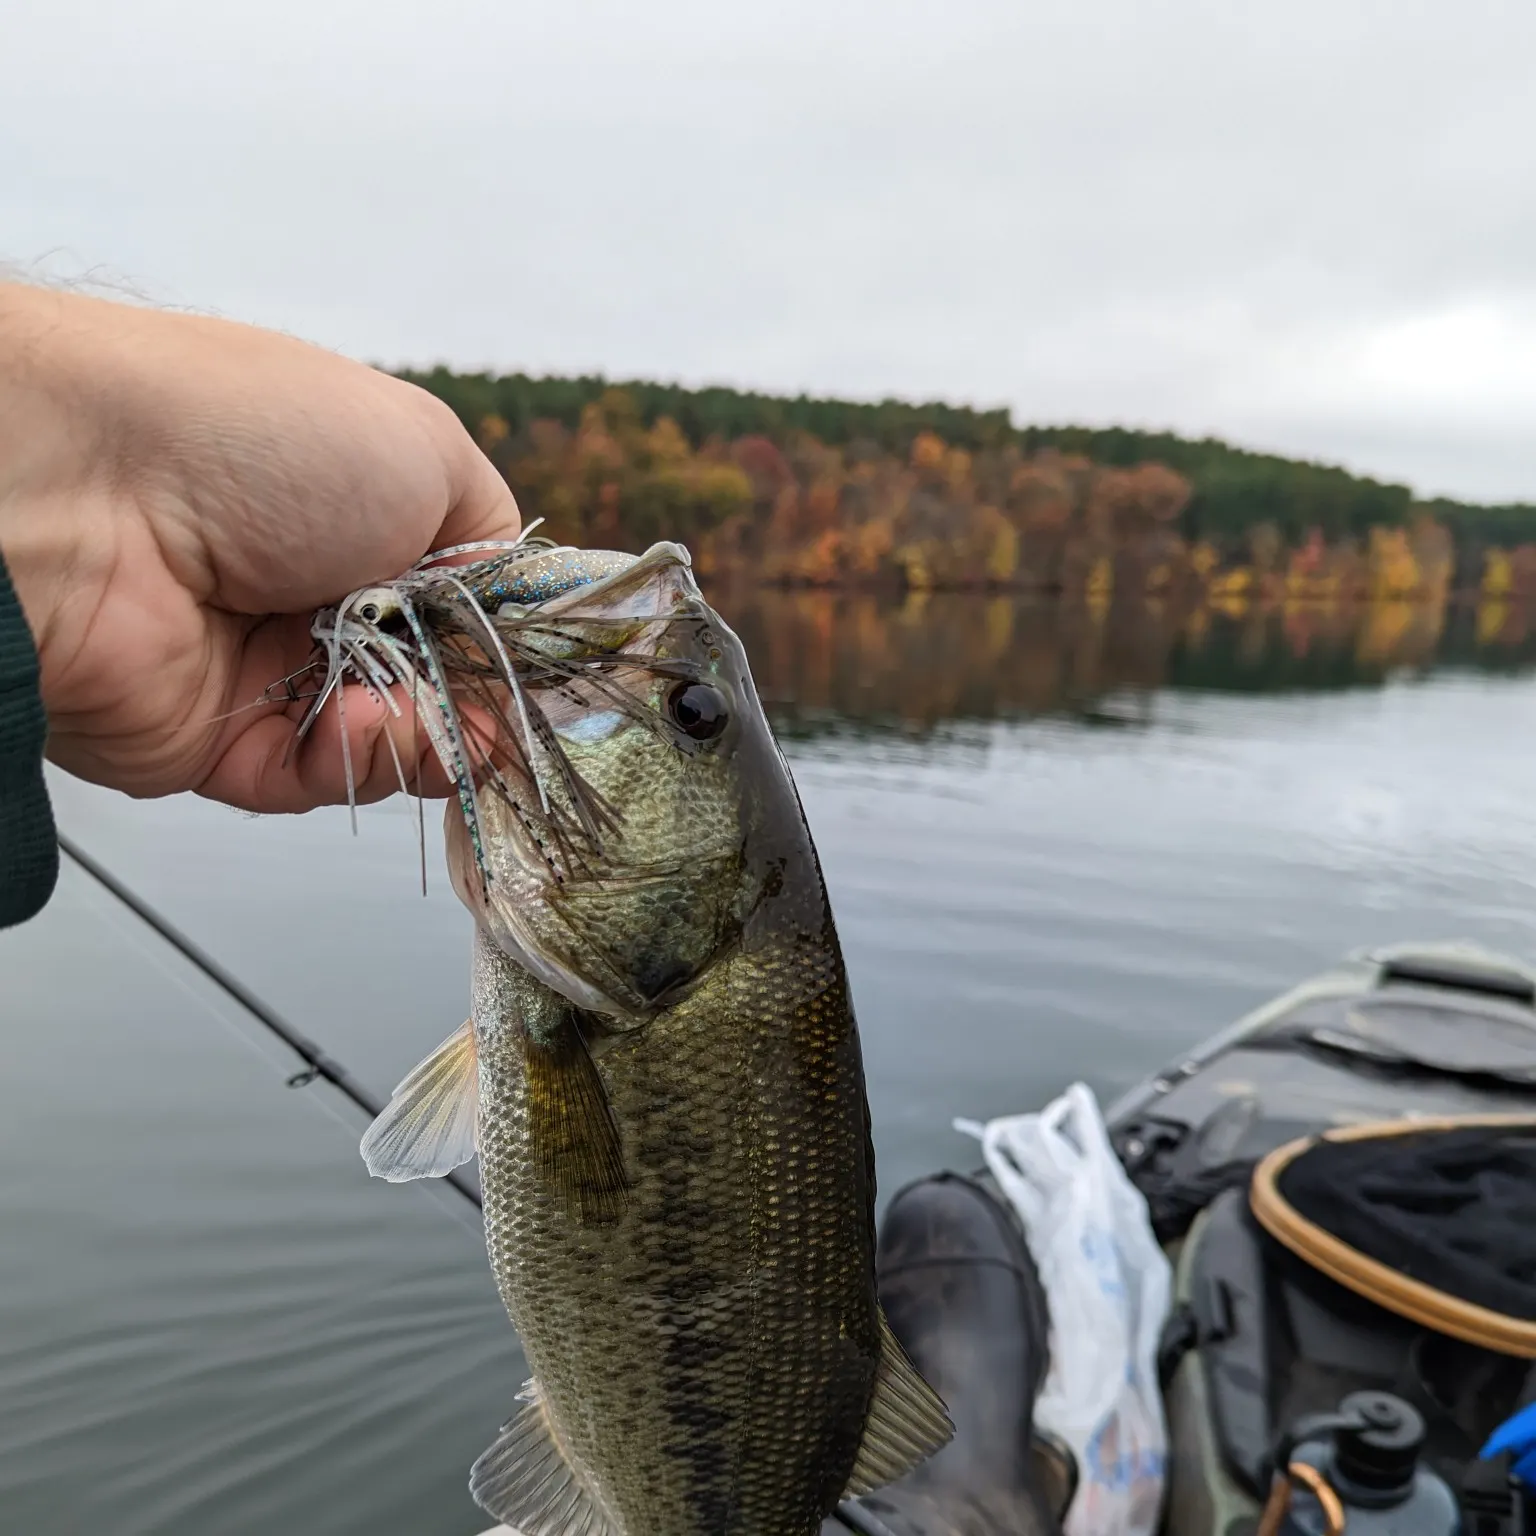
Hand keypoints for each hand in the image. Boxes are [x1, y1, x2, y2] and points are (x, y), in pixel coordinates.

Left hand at [0, 284, 518, 811]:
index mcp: (368, 520)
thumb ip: (490, 542)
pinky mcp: (222, 744)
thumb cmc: (257, 437)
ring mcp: (273, 672)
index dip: (514, 645)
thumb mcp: (425, 451)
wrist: (88, 491)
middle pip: (440, 684)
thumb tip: (516, 615)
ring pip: (391, 743)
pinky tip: (362, 728)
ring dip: (425, 738)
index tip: (551, 678)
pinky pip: (318, 779)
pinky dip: (355, 763)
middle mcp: (323, 596)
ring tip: (424, 716)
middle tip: (500, 716)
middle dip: (481, 705)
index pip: (468, 605)